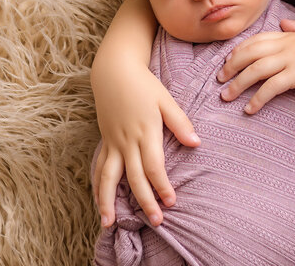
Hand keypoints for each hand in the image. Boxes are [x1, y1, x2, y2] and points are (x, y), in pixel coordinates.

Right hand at [91, 64, 198, 226]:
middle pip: (134, 178)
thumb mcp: (165, 99)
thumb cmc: (144, 85)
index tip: (171, 202)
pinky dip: (97, 186)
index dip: (162, 186)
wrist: (114, 71)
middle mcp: (126, 141)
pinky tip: (99, 202)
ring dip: (108, 201)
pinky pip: (99, 168)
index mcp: (145, 131)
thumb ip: (180, 122)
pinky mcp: (105, 141)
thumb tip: (196, 143)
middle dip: (144, 201)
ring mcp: (113, 142)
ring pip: (108, 177)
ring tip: (108, 224)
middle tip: (155, 221)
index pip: (153, 166)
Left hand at [216, 18, 294, 113]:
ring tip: (226, 97)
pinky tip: (249, 109)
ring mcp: (291, 60)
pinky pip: (271, 88)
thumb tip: (282, 21)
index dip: (239, 50)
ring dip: (237, 84)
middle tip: (219, 80)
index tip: (227, 60)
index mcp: (289, 35)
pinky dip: (257, 99)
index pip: (256, 39)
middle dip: (231, 67)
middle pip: (249, 54)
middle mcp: (286, 45)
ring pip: (255, 70)